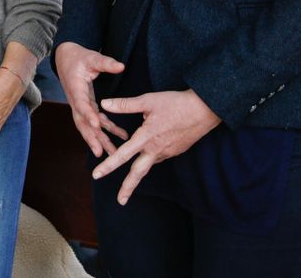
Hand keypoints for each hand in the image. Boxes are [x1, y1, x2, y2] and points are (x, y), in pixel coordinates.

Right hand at [54, 42, 129, 157]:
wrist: (65, 58)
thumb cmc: (78, 57)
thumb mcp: (92, 57)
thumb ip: (105, 63)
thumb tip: (121, 66)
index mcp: (75, 88)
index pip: (81, 104)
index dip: (88, 115)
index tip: (97, 125)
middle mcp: (76, 100)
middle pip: (82, 122)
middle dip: (91, 138)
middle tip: (99, 152)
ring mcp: (80, 105)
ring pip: (88, 126)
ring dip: (99, 139)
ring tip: (112, 153)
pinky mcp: (86, 105)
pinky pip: (96, 120)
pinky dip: (107, 129)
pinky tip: (120, 135)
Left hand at [93, 89, 220, 204]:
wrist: (204, 110)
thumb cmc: (175, 103)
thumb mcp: (148, 100)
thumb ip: (125, 104)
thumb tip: (104, 104)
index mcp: (146, 137)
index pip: (123, 154)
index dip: (108, 165)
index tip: (96, 175)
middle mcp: (156, 149)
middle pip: (139, 172)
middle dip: (128, 187)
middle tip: (120, 201)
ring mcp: (167, 152)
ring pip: (149, 165)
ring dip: (139, 174)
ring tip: (129, 184)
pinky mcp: (176, 151)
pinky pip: (159, 157)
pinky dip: (150, 159)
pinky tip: (147, 157)